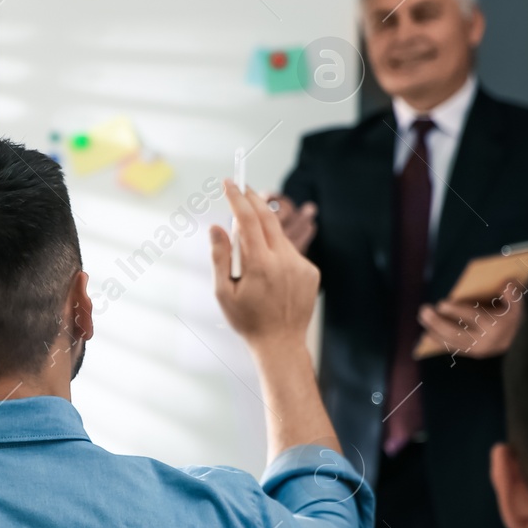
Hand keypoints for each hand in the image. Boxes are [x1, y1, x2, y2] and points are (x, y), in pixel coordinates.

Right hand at [210, 181, 319, 351]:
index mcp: (260, 265)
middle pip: (267, 218)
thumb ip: (220, 257)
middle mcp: (284, 261)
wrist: (281, 344)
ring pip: (278, 236)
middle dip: (252, 200)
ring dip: (263, 231)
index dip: (237, 198)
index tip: (229, 183)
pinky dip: (276, 252)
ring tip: (250, 251)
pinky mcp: (311, 272)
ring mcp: (301, 266)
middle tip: (240, 188)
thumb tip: (216, 227)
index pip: (248, 220)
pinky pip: (290, 252)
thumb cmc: (247, 321)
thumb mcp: (224, 293)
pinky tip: (269, 275)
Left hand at [419, 285, 522, 358]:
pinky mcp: (472, 354)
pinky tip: (426, 335)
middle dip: (438, 322)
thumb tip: (506, 282)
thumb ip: (512, 293)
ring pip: (451, 342)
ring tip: (423, 318)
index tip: (442, 303)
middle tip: (424, 310)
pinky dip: (439, 342)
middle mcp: (484, 341)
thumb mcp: (518, 305)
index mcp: (495, 327)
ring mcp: (477, 350)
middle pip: (456, 333)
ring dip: (434, 331)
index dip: (456, 311)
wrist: (522, 344)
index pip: (473, 318)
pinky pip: (453, 348)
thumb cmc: (514, 318)